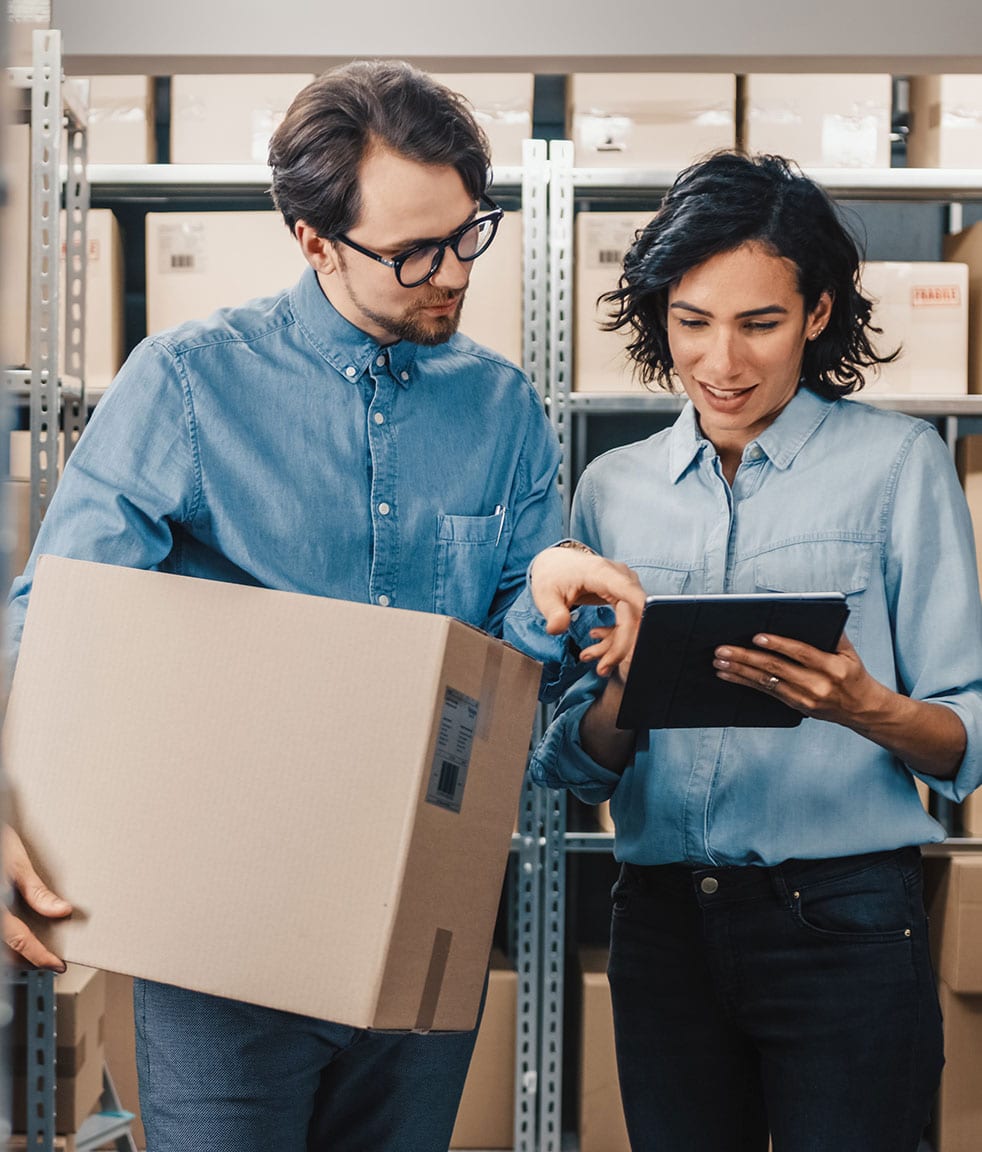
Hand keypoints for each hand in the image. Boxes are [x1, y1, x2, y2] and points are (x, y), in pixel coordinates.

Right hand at [3, 825, 70, 970]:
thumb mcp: (16, 862)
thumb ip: (37, 891)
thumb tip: (62, 911)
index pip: (18, 940)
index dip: (40, 956)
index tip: (57, 964)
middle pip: (3, 951)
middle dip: (25, 959)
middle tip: (47, 959)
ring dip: (12, 952)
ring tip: (32, 950)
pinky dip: (5, 939)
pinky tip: (14, 935)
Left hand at [529, 545, 645, 676]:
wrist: (556, 564)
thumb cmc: (552, 575)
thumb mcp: (546, 595)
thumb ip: (553, 613)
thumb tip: (556, 629)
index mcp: (601, 572)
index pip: (628, 591)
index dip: (642, 611)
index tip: (649, 633)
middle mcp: (620, 577)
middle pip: (633, 615)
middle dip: (620, 647)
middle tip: (602, 669)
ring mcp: (625, 586)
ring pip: (633, 622)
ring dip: (616, 646)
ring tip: (589, 657)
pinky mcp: (624, 596)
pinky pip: (628, 621)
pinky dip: (615, 638)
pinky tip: (595, 642)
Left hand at [712, 630, 882, 724]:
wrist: (862, 709)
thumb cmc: (853, 674)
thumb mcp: (849, 652)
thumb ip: (833, 633)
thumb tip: (811, 612)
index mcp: (832, 667)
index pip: (801, 653)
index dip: (778, 644)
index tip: (756, 637)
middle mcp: (817, 685)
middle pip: (776, 669)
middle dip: (746, 657)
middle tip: (723, 649)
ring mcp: (805, 698)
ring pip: (766, 682)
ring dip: (739, 671)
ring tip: (720, 661)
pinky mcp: (796, 706)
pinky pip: (766, 692)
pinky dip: (744, 682)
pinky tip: (729, 674)